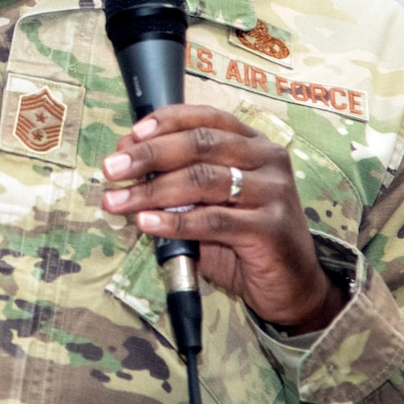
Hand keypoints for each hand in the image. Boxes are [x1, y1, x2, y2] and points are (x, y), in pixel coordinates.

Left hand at [100, 105, 345, 332]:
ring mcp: (273, 192)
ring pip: (201, 180)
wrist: (292, 286)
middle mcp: (267, 159)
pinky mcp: (271, 228)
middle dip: (148, 154)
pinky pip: (212, 220)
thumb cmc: (244, 239)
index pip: (205, 117)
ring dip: (151, 191)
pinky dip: (173, 221)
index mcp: (253, 142)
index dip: (163, 123)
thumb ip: (177, 179)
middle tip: (112, 169)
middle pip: (199, 144)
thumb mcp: (209, 201)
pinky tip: (146, 223)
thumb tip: (127, 160)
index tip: (129, 136)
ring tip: (118, 201)